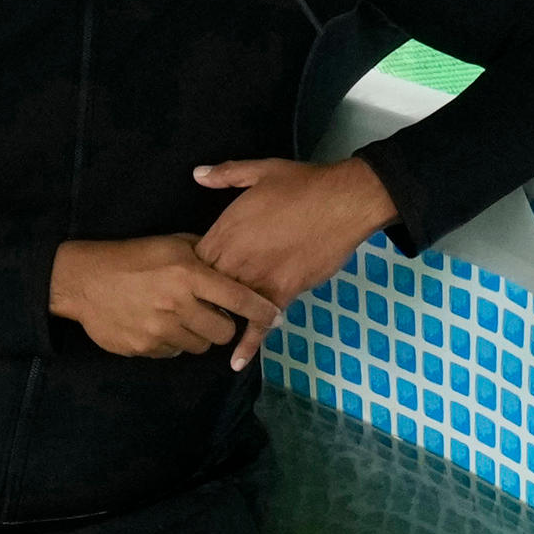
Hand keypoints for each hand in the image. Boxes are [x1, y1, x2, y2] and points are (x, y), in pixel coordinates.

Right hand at [52, 235, 278, 359]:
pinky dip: (172, 342)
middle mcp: (178, 305)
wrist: (83, 281)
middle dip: (223, 325)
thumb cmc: (131, 257)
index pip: (238, 298)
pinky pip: (173, 352)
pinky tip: (157, 324)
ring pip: (200, 346)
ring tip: (180, 317)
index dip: (261, 310)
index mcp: (188, 275)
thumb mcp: (171, 245)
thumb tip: (233, 263)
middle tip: (211, 314)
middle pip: (223, 332)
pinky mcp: (145, 348)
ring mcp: (161, 330)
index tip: (275, 316)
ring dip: (197, 335)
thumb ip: (204, 254)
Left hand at [188, 155, 398, 367]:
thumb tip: (198, 174)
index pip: (192, 261)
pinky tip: (237, 363)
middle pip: (205, 289)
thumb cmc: (304, 184)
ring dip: (221, 319)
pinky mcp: (281, 293)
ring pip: (228, 307)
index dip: (190, 271)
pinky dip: (249, 344)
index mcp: (225, 230)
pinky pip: (260, 323)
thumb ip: (226, 174)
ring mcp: (257, 279)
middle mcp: (235, 259)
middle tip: (197, 310)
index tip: (191, 278)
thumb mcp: (260, 171)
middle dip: (200, 299)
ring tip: (210, 333)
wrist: (343, 202)